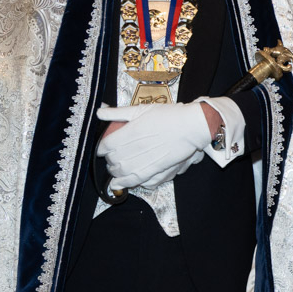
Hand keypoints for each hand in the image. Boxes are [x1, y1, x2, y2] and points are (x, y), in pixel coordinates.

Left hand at [95, 102, 218, 189]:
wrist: (191, 126)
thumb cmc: (169, 115)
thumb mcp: (142, 109)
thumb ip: (118, 112)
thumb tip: (100, 112)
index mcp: (131, 132)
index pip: (106, 145)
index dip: (101, 147)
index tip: (102, 148)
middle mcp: (136, 148)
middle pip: (113, 159)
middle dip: (108, 160)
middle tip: (109, 158)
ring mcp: (146, 160)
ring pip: (122, 172)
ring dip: (114, 172)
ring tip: (114, 170)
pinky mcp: (156, 169)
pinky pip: (136, 179)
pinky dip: (125, 183)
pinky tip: (121, 183)